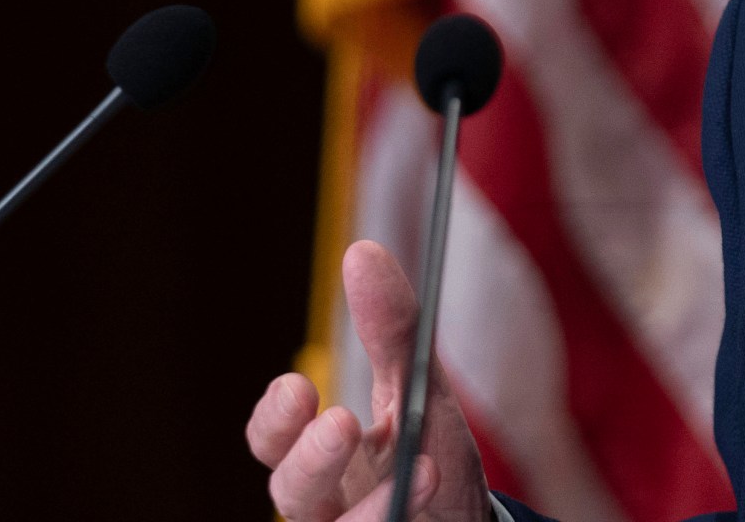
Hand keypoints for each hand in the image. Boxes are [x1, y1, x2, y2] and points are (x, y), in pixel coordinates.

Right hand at [247, 240, 492, 521]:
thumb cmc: (430, 453)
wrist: (470, 519)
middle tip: (340, 423)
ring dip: (367, 506)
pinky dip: (398, 517)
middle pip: (290, 491)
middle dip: (309, 458)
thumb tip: (361, 250)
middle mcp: (328, 504)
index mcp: (322, 457)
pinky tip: (431, 487)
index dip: (276, 419)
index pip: (274, 440)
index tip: (299, 387)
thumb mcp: (418, 386)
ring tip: (416, 467)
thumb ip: (391, 330)